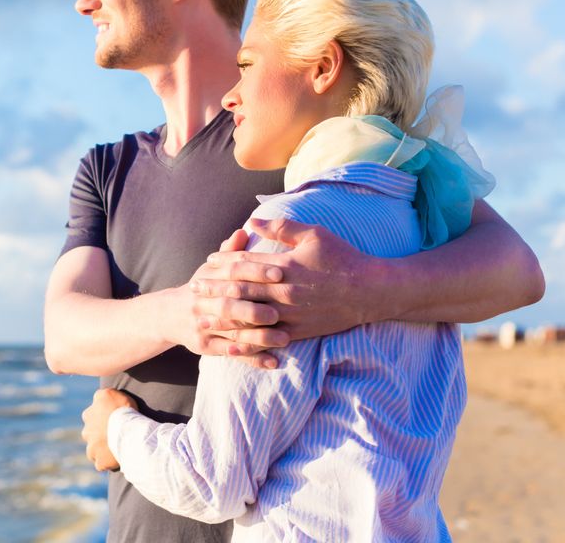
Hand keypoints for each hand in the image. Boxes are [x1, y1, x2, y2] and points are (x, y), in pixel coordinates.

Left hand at [81, 388, 136, 471]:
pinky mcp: (100, 462)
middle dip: (99, 435)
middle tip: (114, 434)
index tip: (112, 420)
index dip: (101, 418)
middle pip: (91, 434)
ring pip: (94, 450)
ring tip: (115, 448)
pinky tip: (116, 459)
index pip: (91, 416)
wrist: (127, 430)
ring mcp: (92, 449)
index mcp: (88, 415)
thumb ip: (100, 396)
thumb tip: (97, 399)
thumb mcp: (109, 393)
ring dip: (101, 450)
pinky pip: (101, 464)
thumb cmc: (121, 409)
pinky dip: (107, 463)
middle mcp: (86, 432)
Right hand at [162, 230, 286, 367]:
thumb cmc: (202, 287)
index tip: (280, 273)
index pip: (233, 274)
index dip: (256, 272)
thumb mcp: (211, 268)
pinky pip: (232, 354)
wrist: (169, 315)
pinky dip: (254, 358)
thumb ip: (231, 252)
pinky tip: (274, 361)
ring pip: (232, 333)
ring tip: (285, 338)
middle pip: (229, 306)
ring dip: (259, 337)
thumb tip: (245, 229)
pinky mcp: (206, 347)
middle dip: (253, 310)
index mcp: (209, 279)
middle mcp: (203, 303)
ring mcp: (204, 327)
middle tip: (279, 312)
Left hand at [194, 218, 381, 342]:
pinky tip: (232, 344)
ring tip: (203, 315)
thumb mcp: (313, 234)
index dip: (223, 262)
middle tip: (194, 288)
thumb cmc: (342, 258)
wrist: (370, 292)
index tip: (208, 262)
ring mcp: (290, 315)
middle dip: (214, 290)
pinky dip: (247, 341)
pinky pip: (267, 339)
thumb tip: (251, 220)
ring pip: (249, 317)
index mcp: (284, 266)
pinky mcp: (298, 332)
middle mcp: (283, 292)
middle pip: (240, 291)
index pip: (245, 264)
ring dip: (223, 317)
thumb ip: (281, 227)